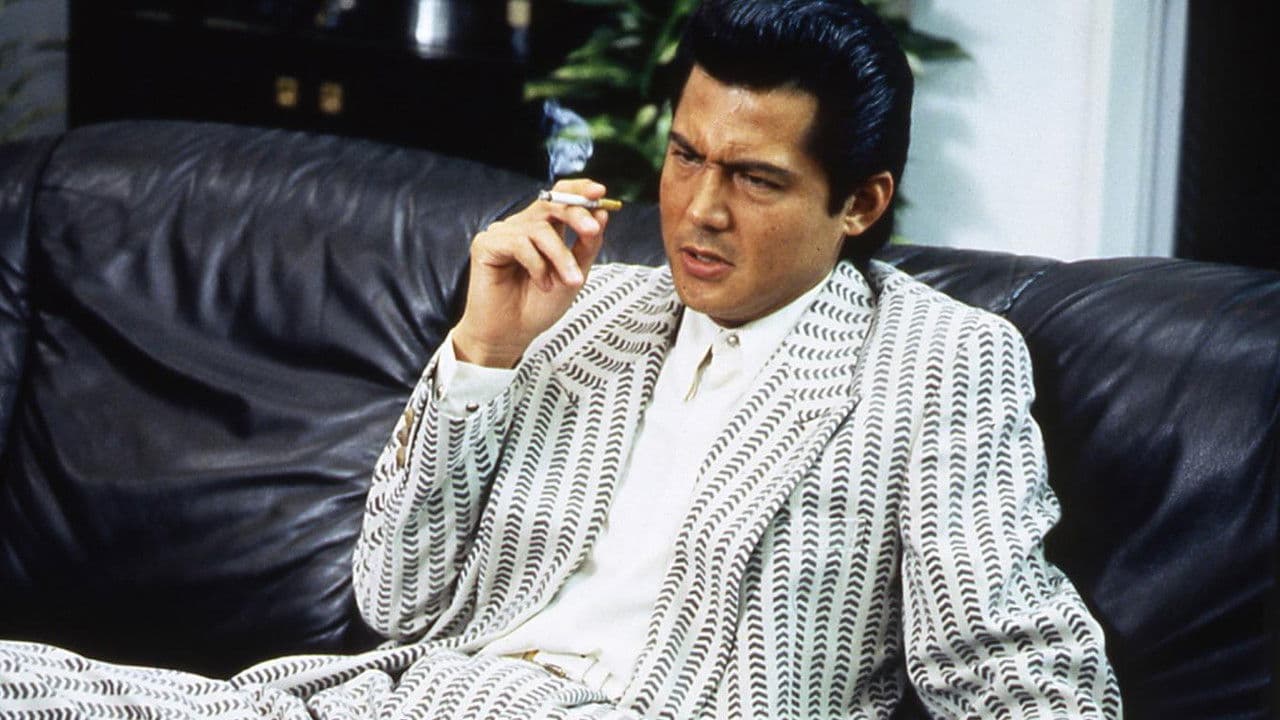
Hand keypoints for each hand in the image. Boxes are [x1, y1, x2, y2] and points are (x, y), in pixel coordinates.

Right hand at [452, 178, 609, 367]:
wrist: (513, 335)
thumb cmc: (539, 307)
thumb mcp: (575, 274)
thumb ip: (587, 245)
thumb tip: (602, 212)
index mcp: (543, 229)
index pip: (560, 197)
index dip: (579, 190)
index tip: (600, 193)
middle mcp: (522, 226)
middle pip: (550, 204)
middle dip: (576, 215)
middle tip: (593, 231)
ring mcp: (502, 233)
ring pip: (539, 229)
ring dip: (560, 257)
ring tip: (570, 282)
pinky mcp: (485, 244)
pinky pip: (519, 243)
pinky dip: (537, 265)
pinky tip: (541, 284)